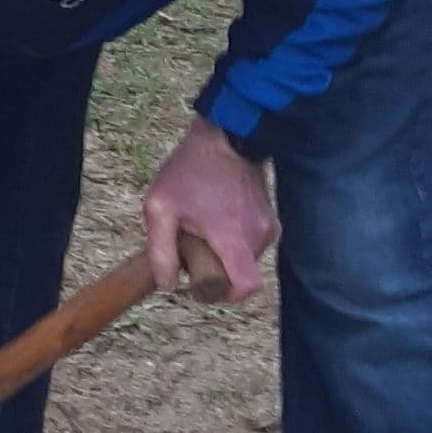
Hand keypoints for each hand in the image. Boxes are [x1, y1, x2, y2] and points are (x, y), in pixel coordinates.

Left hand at [141, 115, 273, 305]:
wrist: (223, 136)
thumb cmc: (189, 170)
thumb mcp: (160, 208)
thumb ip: (161, 252)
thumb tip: (168, 286)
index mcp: (234, 237)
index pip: (246, 287)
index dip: (226, 296)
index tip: (206, 287)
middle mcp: (259, 235)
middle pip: (241, 273)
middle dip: (217, 269)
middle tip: (193, 246)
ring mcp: (269, 225)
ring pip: (246, 257)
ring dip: (225, 252)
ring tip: (204, 226)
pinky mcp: (270, 216)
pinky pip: (252, 241)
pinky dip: (235, 239)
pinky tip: (217, 217)